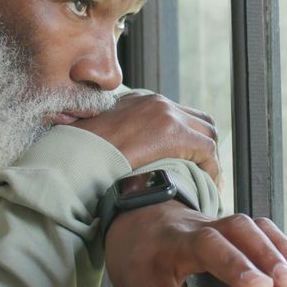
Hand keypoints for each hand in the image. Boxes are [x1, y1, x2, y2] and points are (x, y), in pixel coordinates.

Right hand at [71, 92, 219, 182]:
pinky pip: (207, 150)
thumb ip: (121, 138)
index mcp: (141, 100)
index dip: (191, 139)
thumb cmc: (81, 153)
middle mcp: (156, 101)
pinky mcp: (172, 132)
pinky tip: (205, 185)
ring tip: (209, 183)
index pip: (178, 114)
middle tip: (207, 173)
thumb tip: (125, 156)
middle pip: (200, 120)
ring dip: (211, 159)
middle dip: (207, 147)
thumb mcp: (102, 137)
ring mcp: (166, 114)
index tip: (193, 161)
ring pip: (208, 134)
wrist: (75, 153)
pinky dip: (211, 168)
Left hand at [105, 201, 286, 286]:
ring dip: (267, 251)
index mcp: (145, 270)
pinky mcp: (226, 222)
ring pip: (236, 227)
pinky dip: (277, 243)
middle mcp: (175, 241)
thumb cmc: (139, 266)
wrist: (136, 218)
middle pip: (206, 246)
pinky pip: (255, 224)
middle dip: (236, 265)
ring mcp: (203, 225)